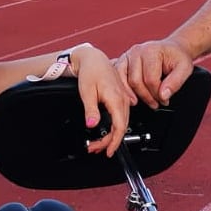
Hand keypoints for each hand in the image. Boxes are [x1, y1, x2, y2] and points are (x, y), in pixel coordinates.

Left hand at [69, 43, 134, 157]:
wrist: (94, 59)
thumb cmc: (90, 71)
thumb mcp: (86, 91)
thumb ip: (91, 109)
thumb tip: (93, 124)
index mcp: (116, 99)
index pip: (119, 127)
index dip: (114, 142)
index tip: (107, 151)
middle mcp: (123, 99)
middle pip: (121, 127)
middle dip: (109, 141)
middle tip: (95, 149)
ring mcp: (124, 98)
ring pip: (122, 122)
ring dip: (111, 135)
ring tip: (98, 143)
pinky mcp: (122, 97)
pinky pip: (121, 115)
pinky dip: (114, 126)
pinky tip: (107, 130)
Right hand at [115, 38, 194, 109]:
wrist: (172, 49)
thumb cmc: (177, 58)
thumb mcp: (185, 69)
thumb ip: (175, 82)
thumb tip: (163, 96)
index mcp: (151, 51)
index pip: (150, 79)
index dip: (157, 94)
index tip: (164, 100)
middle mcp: (136, 51)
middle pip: (135, 81)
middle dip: (146, 96)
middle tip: (156, 103)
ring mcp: (127, 56)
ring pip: (123, 81)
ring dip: (133, 95)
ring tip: (143, 101)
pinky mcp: (121, 61)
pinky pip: (117, 77)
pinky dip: (122, 88)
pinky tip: (131, 95)